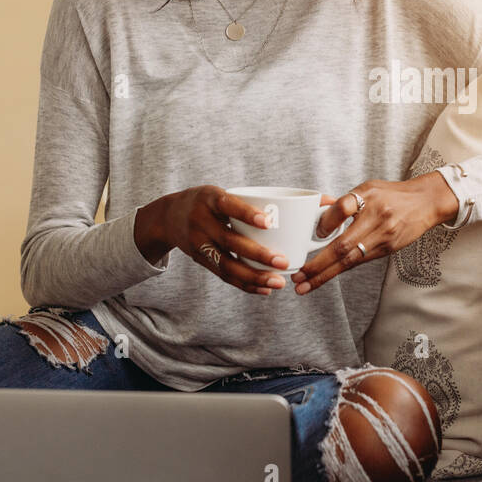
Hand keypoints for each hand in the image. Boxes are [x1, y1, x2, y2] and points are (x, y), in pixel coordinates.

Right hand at [150, 185, 294, 294]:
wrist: (168, 217)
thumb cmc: (209, 202)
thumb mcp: (221, 193)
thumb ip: (254, 200)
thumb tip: (312, 203)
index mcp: (210, 199)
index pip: (228, 205)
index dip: (247, 214)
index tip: (269, 222)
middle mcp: (201, 221)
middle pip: (229, 241)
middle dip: (258, 254)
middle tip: (283, 261)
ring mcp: (198, 243)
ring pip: (227, 264)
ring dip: (253, 276)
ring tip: (278, 282)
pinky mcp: (200, 260)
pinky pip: (223, 275)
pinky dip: (245, 284)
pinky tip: (265, 289)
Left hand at [291, 172, 459, 294]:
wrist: (426, 203)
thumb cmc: (393, 194)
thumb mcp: (368, 188)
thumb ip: (346, 202)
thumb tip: (321, 222)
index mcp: (371, 200)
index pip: (344, 209)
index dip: (326, 222)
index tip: (315, 233)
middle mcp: (377, 220)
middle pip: (344, 246)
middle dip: (318, 265)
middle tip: (298, 277)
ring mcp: (384, 238)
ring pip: (351, 261)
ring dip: (326, 275)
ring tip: (305, 285)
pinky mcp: (388, 250)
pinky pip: (360, 261)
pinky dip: (341, 270)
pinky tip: (325, 276)